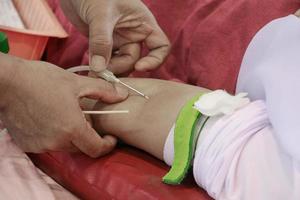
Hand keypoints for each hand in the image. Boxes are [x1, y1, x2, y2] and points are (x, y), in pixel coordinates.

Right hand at [0, 56, 127, 156]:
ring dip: (72, 135)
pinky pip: (49, 144)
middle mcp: (56, 142)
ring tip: (66, 114)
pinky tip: (51, 118)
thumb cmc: (41, 80)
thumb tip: (123, 94)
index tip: (110, 137)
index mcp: (71, 129)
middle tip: (86, 117)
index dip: (108, 145)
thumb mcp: (76, 82)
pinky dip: (55, 135)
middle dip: (89, 136)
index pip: (96, 149)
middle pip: (82, 148)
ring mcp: (40, 145)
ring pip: (65, 146)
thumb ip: (103, 91)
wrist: (6, 82)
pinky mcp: (28, 144)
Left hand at [60, 0, 170, 74]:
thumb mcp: (101, 14)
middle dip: (119, 67)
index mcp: (143, 24)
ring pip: (120, 63)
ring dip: (109, 70)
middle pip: (134, 60)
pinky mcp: (103, 44)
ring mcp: (118, 40)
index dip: (155, 60)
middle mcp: (133, 34)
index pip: (160, 47)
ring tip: (93, 72)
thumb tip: (99, 68)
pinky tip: (90, 69)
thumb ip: (101, 41)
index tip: (139, 67)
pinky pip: (106, 61)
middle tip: (101, 72)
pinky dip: (100, 67)